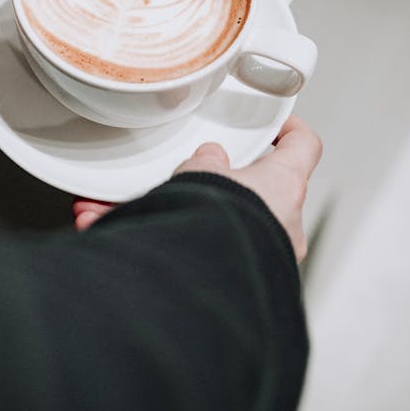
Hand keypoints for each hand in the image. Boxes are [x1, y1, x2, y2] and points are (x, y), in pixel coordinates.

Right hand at [73, 115, 321, 261]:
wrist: (205, 288)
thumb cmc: (222, 226)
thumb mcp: (206, 174)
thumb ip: (207, 163)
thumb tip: (208, 158)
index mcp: (284, 188)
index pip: (303, 147)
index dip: (289, 130)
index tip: (275, 122)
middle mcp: (279, 226)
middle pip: (251, 192)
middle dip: (206, 186)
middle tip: (176, 176)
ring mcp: (257, 257)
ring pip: (210, 226)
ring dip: (169, 217)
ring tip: (117, 209)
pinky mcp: (230, 282)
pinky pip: (189, 254)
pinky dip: (152, 245)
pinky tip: (106, 231)